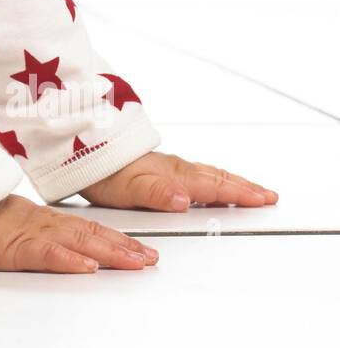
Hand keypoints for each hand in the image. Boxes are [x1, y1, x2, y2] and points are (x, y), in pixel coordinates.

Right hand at [0, 193, 157, 272]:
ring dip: (108, 253)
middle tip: (152, 260)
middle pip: (85, 233)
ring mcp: (18, 232)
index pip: (78, 227)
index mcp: (27, 218)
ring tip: (137, 263)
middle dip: (122, 247)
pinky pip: (38, 253)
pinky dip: (65, 260)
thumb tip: (31, 244)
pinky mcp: (1, 245)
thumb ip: (10, 233)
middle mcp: (30, 222)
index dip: (111, 237)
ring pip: (72, 241)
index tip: (138, 249)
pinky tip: (86, 267)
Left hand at [77, 150, 278, 211]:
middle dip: (243, 187)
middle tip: (269, 196)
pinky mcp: (155, 166)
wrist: (77, 147)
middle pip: (215, 178)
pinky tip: (211, 182)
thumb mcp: (127, 188)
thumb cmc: (101, 170)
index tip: (264, 200)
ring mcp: (165, 165)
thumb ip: (157, 194)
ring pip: (206, 173)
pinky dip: (211, 178)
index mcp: (170, 175)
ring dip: (231, 182)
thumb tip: (184, 200)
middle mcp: (172, 168)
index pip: (211, 187)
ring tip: (251, 189)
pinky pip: (193, 171)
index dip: (239, 194)